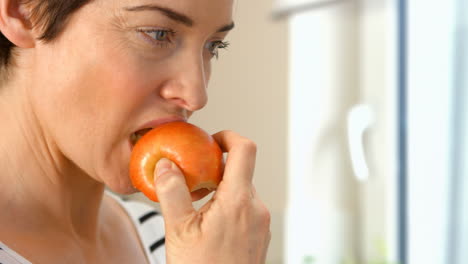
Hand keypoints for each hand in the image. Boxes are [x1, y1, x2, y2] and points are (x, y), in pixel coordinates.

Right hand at [154, 131, 270, 263]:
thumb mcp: (179, 230)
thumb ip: (172, 192)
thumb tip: (166, 164)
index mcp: (237, 201)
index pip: (245, 149)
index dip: (228, 137)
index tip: (211, 141)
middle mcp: (256, 208)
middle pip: (241, 171)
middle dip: (216, 170)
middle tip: (192, 179)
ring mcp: (261, 223)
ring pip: (242, 191)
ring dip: (221, 190)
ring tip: (198, 208)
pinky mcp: (261, 234)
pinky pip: (246, 208)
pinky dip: (229, 206)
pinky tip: (210, 224)